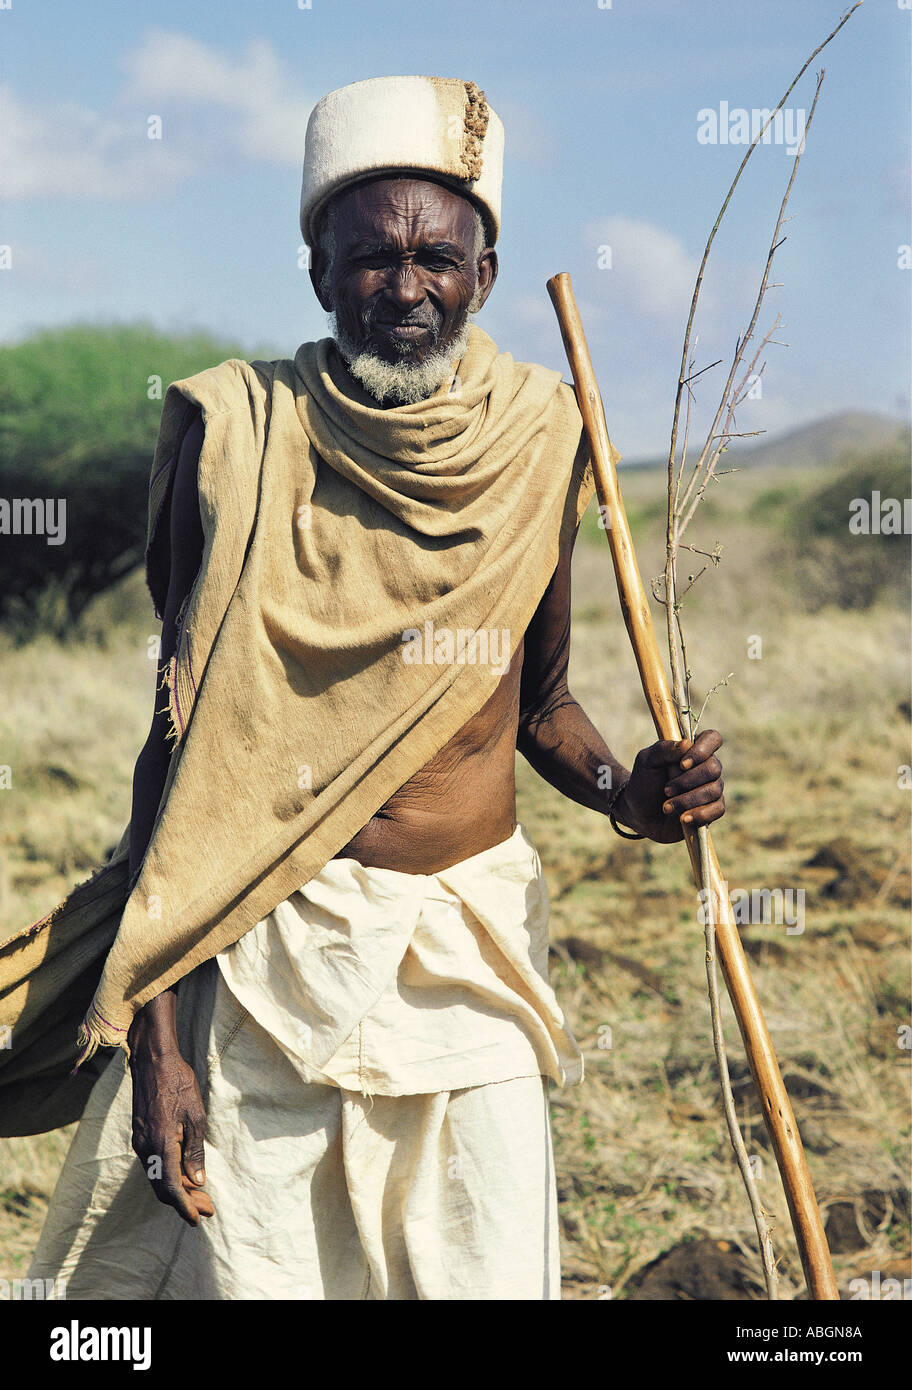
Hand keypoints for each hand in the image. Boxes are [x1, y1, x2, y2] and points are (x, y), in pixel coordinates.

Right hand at [128, 1003, 213, 1226]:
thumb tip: (197, 1180)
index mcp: (161, 1143)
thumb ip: (195, 1150)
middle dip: (185, 1201)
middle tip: (208, 1209)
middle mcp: (146, 1147)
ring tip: (201, 1194)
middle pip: (163, 1187)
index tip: (198, 1219)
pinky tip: (185, 1173)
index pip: (170, 1187)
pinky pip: (153, 1164)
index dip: (184, 1206)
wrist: (151, 1061)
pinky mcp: (140, 1134)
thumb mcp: (195, 1115)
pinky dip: (169, 1174)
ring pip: (157, 1176)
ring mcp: (140, 1141)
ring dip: (177, 1188)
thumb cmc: (178, 1083)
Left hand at [612, 730, 724, 843]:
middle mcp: (706, 767)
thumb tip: (687, 743)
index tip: (682, 764)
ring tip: (666, 807)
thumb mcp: (646, 761)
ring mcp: (711, 788)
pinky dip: (700, 814)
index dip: (702, 751)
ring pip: (714, 790)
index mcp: (693, 750)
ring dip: (687, 800)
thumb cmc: (644, 782)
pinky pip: (718, 809)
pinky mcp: (712, 809)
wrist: (640, 813)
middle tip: (666, 790)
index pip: (712, 739)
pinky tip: (683, 818)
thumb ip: (664, 749)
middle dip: (687, 781)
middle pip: (713, 768)